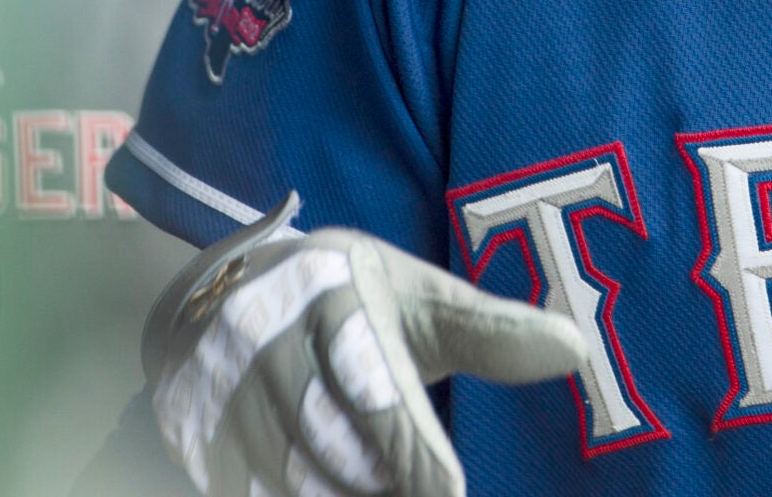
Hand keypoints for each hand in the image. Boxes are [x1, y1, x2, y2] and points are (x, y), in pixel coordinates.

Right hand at [144, 193, 594, 496]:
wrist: (213, 296)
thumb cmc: (343, 297)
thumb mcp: (412, 294)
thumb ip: (487, 330)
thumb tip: (574, 349)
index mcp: (331, 293)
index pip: (377, 387)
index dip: (414, 452)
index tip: (446, 491)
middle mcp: (265, 342)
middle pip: (338, 450)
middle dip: (386, 483)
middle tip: (426, 488)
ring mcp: (221, 396)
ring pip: (297, 481)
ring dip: (346, 491)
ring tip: (392, 482)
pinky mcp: (197, 442)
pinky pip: (257, 492)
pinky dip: (305, 493)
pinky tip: (341, 486)